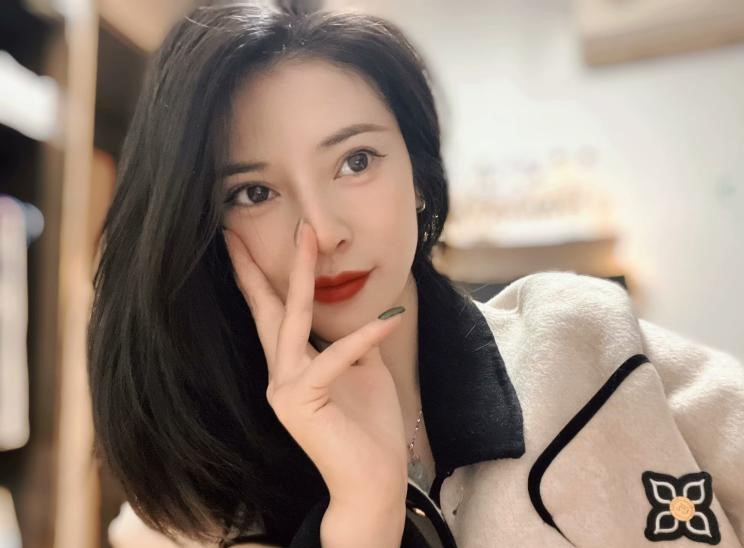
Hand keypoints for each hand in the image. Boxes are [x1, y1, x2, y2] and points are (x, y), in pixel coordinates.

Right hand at [224, 224, 407, 507]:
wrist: (374, 479)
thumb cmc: (370, 428)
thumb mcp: (364, 372)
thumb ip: (352, 342)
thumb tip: (358, 311)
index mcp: (294, 367)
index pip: (275, 314)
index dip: (260, 277)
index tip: (240, 242)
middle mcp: (280, 374)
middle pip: (268, 309)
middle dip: (257, 265)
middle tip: (237, 228)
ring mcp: (284, 389)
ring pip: (292, 320)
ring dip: (302, 275)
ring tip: (308, 235)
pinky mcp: (300, 403)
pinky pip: (333, 359)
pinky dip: (363, 339)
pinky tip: (390, 322)